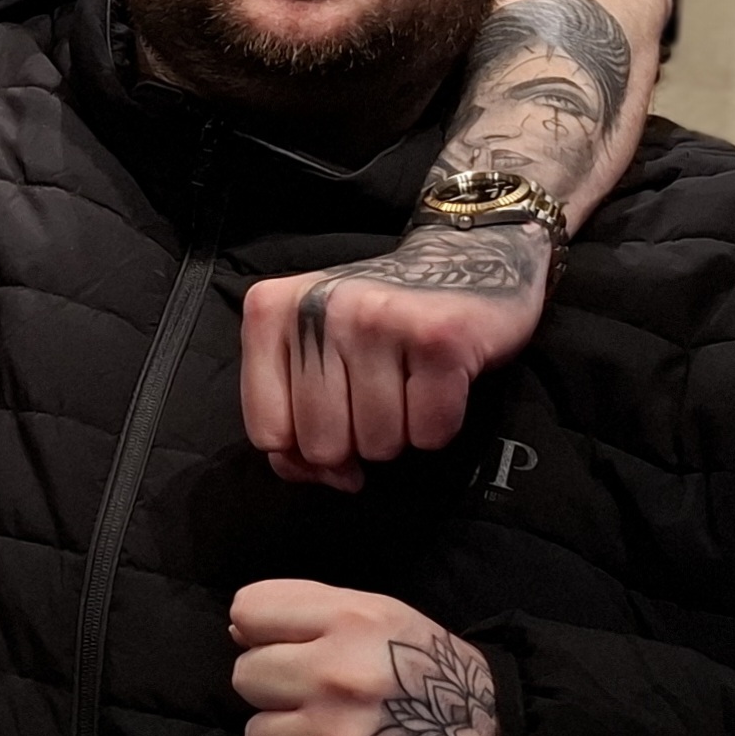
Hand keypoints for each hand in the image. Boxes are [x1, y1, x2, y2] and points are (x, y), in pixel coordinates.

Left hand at [231, 580, 499, 735]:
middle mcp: (340, 680)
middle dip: (278, 690)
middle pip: (246, 677)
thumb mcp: (388, 622)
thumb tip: (237, 628)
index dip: (266, 632)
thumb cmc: (439, 684)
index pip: (250, 610)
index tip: (291, 649)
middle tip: (323, 703)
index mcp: (355, 624)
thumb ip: (311, 614)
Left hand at [239, 221, 551, 491]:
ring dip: (399, 432)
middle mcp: (318, 310)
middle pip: (322, 444)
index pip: (267, 432)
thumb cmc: (377, 321)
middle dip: (355, 440)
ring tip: (408, 383)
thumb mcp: (311, 356)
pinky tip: (441, 382)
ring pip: (378, 445)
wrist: (467, 258)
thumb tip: (331, 478)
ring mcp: (378, 320)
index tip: (332, 419)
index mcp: (269, 312)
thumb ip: (290, 421)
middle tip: (378, 395)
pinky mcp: (440, 339)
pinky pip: (430, 434)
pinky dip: (439, 426)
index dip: (302, 448)